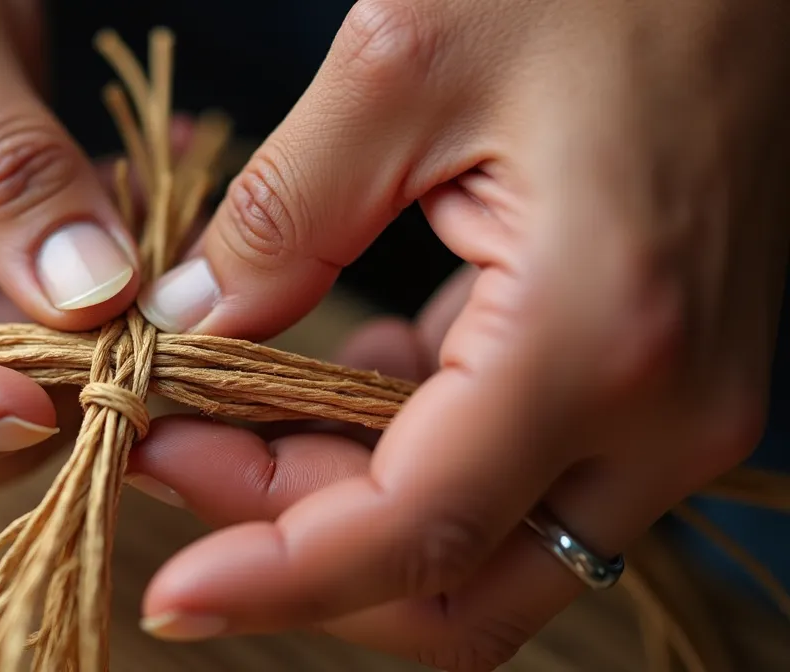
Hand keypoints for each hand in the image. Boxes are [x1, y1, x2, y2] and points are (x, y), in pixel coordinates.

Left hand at [128, 0, 789, 666]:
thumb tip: (188, 330)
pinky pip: (509, 469)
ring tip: (216, 420)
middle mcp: (662, 411)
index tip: (168, 591)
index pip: (417, 533)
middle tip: (177, 457)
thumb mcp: (400, 68)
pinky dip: (400, 455)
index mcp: (602, 337)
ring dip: (340, 506)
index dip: (277, 580)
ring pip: (481, 541)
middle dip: (298, 554)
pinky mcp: (651, 378)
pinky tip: (314, 386)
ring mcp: (670, 406)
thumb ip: (280, 219)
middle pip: (458, 583)